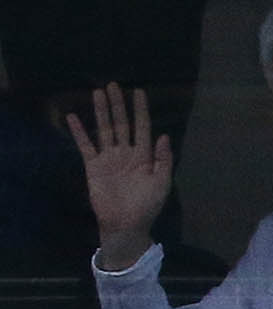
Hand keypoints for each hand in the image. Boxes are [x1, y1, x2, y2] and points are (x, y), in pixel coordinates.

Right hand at [64, 83, 174, 272]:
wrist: (126, 224)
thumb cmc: (148, 205)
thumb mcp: (163, 182)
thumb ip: (163, 159)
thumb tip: (164, 136)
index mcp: (144, 155)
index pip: (143, 126)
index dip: (141, 109)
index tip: (139, 91)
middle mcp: (126, 152)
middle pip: (122, 123)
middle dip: (119, 104)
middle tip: (114, 84)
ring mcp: (109, 158)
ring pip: (105, 129)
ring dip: (101, 112)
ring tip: (97, 92)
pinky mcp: (93, 166)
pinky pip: (85, 145)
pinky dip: (79, 132)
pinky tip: (72, 117)